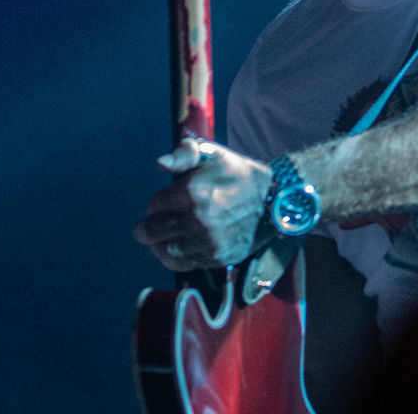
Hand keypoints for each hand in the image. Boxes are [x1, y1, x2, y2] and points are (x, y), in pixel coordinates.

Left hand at [134, 136, 272, 270]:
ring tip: (165, 236)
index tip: (165, 200)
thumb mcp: (214, 154)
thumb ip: (184, 155)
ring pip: (163, 250)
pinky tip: (180, 245)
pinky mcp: (216, 257)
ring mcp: (207, 242)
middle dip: (146, 227)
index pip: (153, 205)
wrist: (271, 199)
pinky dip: (175, 256)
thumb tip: (160, 163)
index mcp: (193, 192)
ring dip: (159, 243)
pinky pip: (182, 263)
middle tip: (148, 226)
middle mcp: (198, 220)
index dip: (156, 202)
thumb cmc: (238, 174)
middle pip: (151, 231)